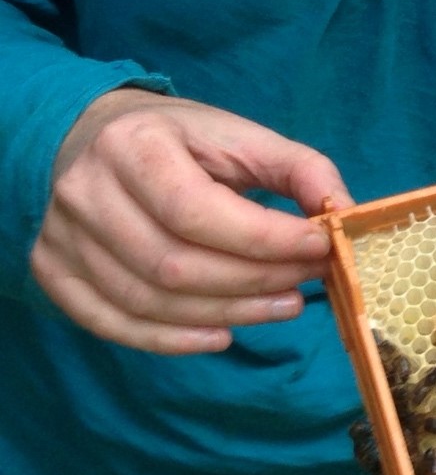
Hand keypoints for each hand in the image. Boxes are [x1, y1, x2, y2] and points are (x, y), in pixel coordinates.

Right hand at [31, 88, 349, 354]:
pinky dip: (172, 340)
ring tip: (282, 307)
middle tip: (306, 284)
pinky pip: (112, 323)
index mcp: (134, 146)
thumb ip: (297, 167)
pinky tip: (223, 334)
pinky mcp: (52, 273)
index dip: (264, 238)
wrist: (90, 136)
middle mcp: (87, 194)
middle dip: (253, 281)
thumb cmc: (178, 139)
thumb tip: (345, 212)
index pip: (198, 211)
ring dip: (226, 314)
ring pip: (148, 300)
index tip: (320, 246)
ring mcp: (62, 239)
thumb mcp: (239, 134)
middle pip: (174, 264)